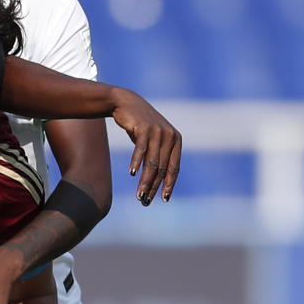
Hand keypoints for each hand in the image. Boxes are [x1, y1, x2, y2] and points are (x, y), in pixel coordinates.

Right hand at [109, 87, 181, 204]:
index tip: (164, 199)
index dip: (169, 184)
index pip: (174, 168)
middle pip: (162, 168)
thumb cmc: (140, 125)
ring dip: (145, 181)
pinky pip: (141, 150)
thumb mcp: (153, 140)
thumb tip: (158, 181)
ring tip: (139, 194)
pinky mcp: (144, 128)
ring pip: (152, 162)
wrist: (126, 103)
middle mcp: (170, 136)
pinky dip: (136, 162)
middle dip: (154, 187)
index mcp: (176, 141)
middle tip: (145, 201)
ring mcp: (158, 131)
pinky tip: (131, 174)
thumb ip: (159, 156)